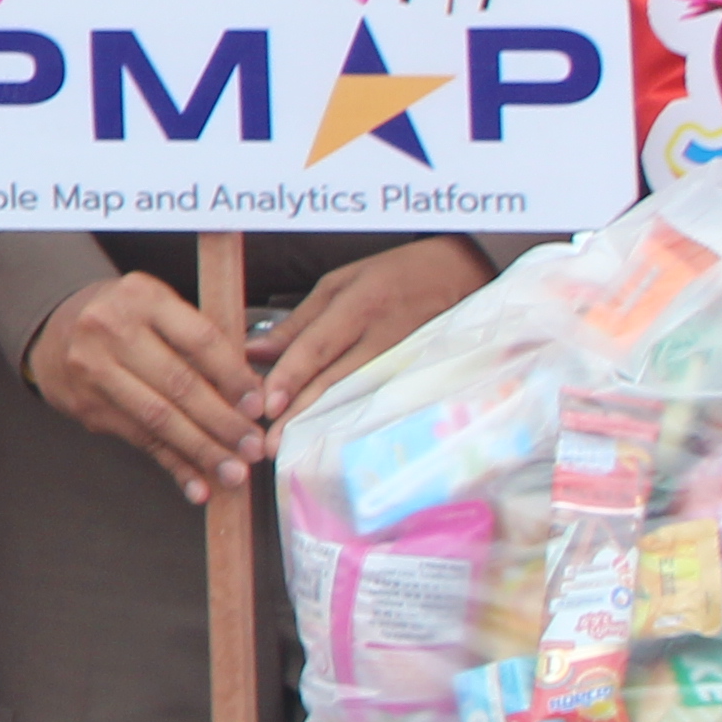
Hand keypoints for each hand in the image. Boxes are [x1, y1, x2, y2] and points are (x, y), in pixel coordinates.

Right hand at [26, 271, 267, 500]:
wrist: (54, 329)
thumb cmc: (126, 320)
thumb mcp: (159, 309)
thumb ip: (200, 343)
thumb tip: (251, 395)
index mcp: (142, 297)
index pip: (199, 340)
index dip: (233, 377)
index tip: (258, 407)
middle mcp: (111, 329)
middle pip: (178, 384)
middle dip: (222, 422)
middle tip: (253, 448)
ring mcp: (92, 368)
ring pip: (158, 417)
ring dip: (201, 450)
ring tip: (234, 472)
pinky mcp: (85, 404)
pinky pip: (139, 440)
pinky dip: (173, 465)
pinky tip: (197, 485)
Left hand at [251, 238, 491, 422]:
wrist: (464, 274)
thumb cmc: (394, 274)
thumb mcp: (340, 283)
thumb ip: (299, 321)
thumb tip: (256, 350)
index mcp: (359, 305)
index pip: (318, 347)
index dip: (292, 376)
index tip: (267, 405)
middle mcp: (383, 337)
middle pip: (336, 381)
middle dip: (300, 415)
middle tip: (270, 443)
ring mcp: (404, 359)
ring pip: (356, 397)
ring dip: (323, 424)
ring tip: (293, 447)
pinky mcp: (418, 374)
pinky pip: (379, 399)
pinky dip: (353, 420)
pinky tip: (334, 440)